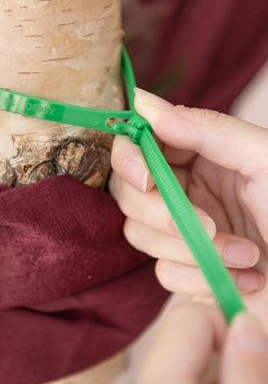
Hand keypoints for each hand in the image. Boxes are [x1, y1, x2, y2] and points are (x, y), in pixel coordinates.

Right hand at [109, 89, 267, 319]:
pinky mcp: (189, 271)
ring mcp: (185, 231)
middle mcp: (187, 189)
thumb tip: (145, 103)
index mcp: (203, 155)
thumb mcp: (265, 160)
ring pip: (141, 234)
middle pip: (130, 192)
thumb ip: (208, 128)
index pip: (141, 145)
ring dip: (192, 250)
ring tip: (246, 255)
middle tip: (206, 225)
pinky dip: (203, 279)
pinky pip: (166, 273)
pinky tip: (246, 279)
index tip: (144, 177)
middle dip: (159, 213)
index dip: (131, 158)